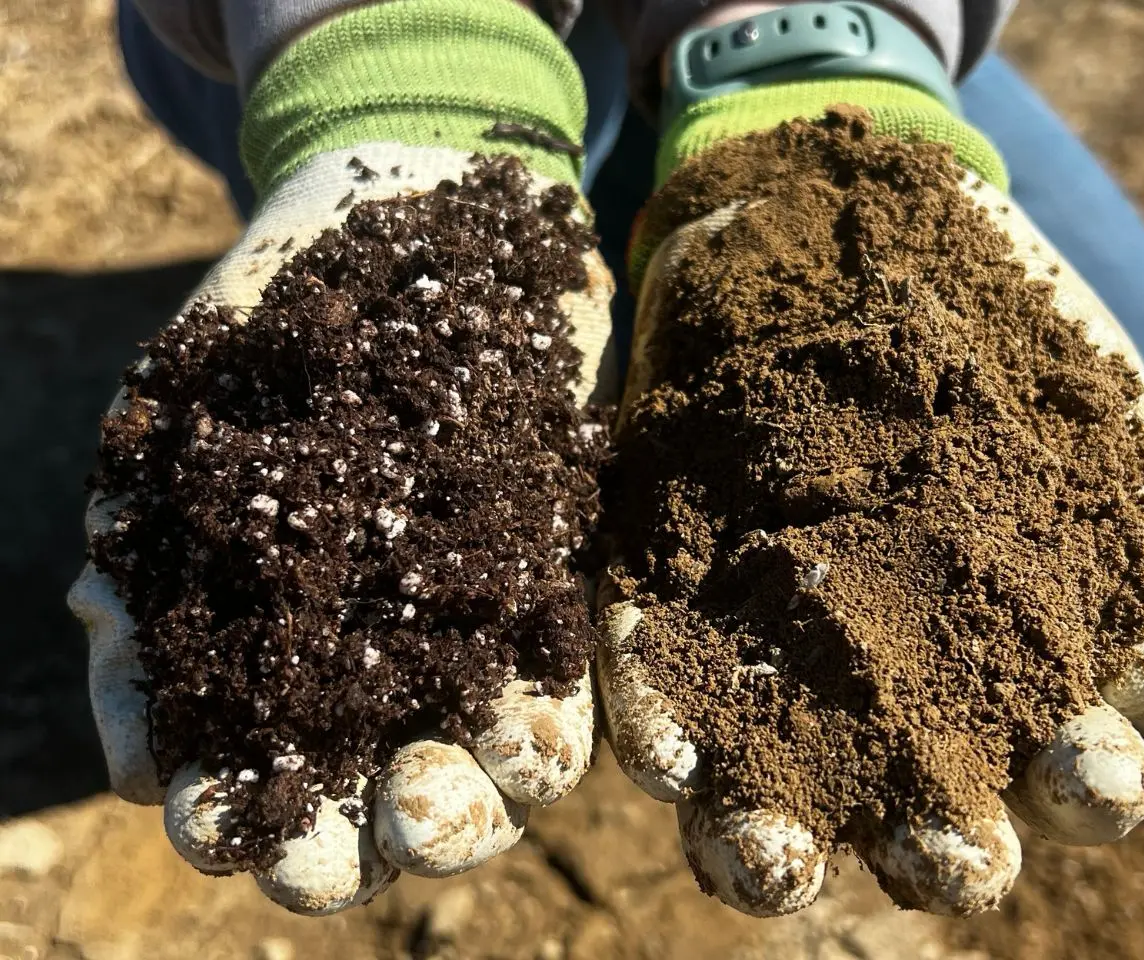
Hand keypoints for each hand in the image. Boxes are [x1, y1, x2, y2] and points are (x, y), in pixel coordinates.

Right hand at [68, 143, 613, 914]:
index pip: (257, 779)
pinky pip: (562, 680)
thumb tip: (133, 762)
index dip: (238, 823)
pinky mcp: (556, 575)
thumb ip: (143, 589)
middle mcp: (381, 661)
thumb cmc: (273, 324)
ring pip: (486, 768)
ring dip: (475, 800)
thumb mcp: (183, 440)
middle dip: (381, 836)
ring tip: (455, 776)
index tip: (231, 829)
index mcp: (278, 647)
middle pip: (386, 802)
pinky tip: (520, 719)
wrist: (407, 209)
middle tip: (382, 816)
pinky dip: (541, 716)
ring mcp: (475, 625)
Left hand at [597, 159, 1143, 916]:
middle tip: (940, 859)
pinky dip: (658, 716)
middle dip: (932, 852)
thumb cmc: (979, 318)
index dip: (1085, 787)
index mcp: (1007, 661)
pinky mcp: (664, 595)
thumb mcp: (1085, 411)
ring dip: (767, 839)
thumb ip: (1130, 549)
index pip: (1061, 764)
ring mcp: (768, 651)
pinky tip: (667, 751)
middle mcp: (887, 686)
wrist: (825, 211)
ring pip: (768, 784)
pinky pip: (652, 678)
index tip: (1092, 775)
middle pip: (909, 813)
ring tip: (770, 854)